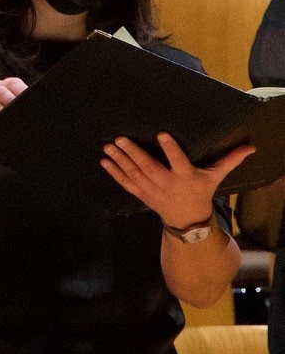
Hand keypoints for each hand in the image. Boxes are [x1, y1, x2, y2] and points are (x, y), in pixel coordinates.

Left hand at [101, 131, 252, 231]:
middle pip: (149, 168)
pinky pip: (126, 184)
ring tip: (108, 146)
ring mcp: (152, 190)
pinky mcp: (142, 195)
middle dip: (133, 153)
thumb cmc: (201, 192)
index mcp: (186, 177)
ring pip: (134, 174)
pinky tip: (104, 161)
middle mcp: (167, 184)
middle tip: (120, 138)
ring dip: (120, 160)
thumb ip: (229, 161)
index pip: (178, 161)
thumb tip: (249, 147)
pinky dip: (114, 173)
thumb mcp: (215, 177)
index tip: (161, 134)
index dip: (170, 149)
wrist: (188, 220)